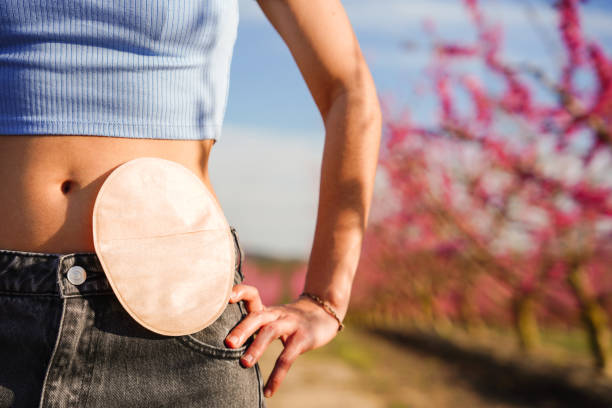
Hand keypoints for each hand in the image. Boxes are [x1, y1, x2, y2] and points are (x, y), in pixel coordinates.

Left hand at [224, 284, 340, 396]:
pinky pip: (288, 358)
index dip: (241, 293)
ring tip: (244, 363)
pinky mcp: (303, 338)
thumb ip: (254, 322)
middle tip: (228, 343)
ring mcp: (291, 324)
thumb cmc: (290, 320)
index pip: (253, 295)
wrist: (323, 314)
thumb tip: (225, 342)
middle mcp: (277, 314)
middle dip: (242, 328)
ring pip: (271, 332)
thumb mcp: (273, 317)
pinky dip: (277, 375)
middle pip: (258, 316)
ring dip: (257, 347)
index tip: (227, 297)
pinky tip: (268, 390)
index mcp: (267, 310)